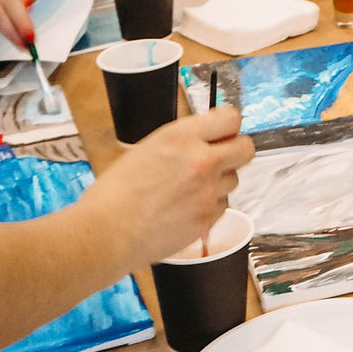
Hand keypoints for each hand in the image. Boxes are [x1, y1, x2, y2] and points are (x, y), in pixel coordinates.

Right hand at [83, 107, 255, 263]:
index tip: (223, 131)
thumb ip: (182, 142)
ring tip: (190, 190)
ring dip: (219, 182)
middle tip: (220, 158)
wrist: (105, 233)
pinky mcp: (208, 218)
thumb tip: (202, 141)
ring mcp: (208, 191)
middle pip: (246, 148)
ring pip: (233, 180)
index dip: (228, 125)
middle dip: (235, 151)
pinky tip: (185, 209)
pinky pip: (221, 206)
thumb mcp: (147, 149)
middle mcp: (202, 161)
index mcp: (182, 137)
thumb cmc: (114, 193)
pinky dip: (209, 207)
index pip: (231, 118)